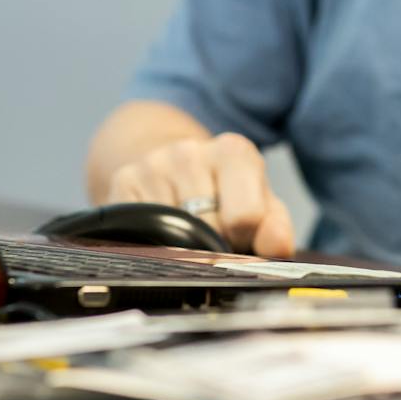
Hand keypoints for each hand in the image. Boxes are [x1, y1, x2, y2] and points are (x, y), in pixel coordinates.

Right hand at [105, 131, 295, 257]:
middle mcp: (190, 152)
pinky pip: (139, 234)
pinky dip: (151, 243)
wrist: (171, 165)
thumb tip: (277, 247)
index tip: (238, 240)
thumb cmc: (225, 193)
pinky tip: (159, 231)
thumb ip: (276, 226)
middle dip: (212, 247)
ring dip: (180, 246)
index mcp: (233, 152)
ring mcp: (153, 165)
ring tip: (185, 233)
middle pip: (206, 229)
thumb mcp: (260, 203)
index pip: (245, 217)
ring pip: (171, 235)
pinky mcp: (123, 182)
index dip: (244, 241)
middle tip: (210, 241)